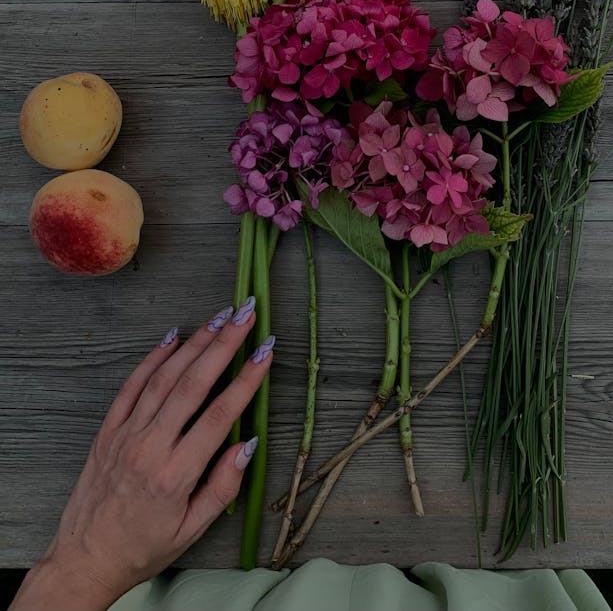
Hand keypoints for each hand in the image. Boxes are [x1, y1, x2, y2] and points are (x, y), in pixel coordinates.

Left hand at [11, 296, 271, 610]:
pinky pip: (132, 385)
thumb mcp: (192, 529)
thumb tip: (247, 443)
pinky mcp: (108, 430)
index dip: (247, 379)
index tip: (266, 351)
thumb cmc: (143, 547)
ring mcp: (125, 434)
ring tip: (220, 317)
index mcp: (176, 474)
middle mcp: (150, 447)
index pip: (220, 415)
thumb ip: (224, 486)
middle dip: (224, 344)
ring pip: (164, 377)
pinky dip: (154, 357)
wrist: (85, 559)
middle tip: (246, 314)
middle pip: (193, 383)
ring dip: (195, 342)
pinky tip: (173, 337)